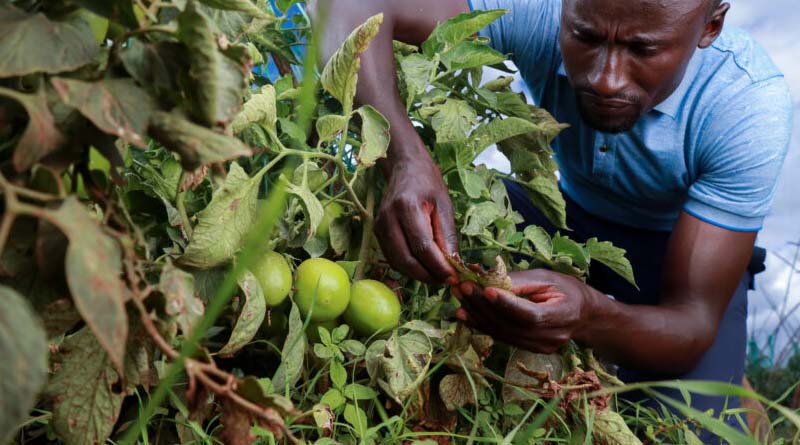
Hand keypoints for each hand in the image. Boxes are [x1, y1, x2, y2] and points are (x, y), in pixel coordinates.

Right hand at [374, 150, 457, 283]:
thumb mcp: (444, 205)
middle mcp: (388, 218)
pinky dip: (407, 268)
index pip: (422, 247)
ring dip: (417, 274)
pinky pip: (392, 258)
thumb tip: (453, 264)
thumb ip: (447, 235)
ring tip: (436, 277)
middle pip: (406, 259)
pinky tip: (422, 267)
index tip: (453, 277)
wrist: (404, 167)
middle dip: (427, 275)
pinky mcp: (377, 232)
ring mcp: (379, 226)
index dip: (438, 266)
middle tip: (445, 281)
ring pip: (397, 262)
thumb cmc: (427, 183)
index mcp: (407, 207)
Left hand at [455, 269, 592, 352]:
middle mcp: (550, 337)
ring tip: (459, 296)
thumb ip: (521, 281)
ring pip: (501, 333)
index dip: (505, 303)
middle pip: (510, 324)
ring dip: (476, 315)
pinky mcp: (528, 349)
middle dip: (482, 305)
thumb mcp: (548, 278)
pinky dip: (481, 325)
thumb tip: (490, 280)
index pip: (529, 314)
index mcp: (562, 315)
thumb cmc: (567, 290)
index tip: (484, 289)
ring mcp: (539, 347)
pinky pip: (501, 338)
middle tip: (461, 286)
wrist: (583, 316)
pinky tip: (464, 314)